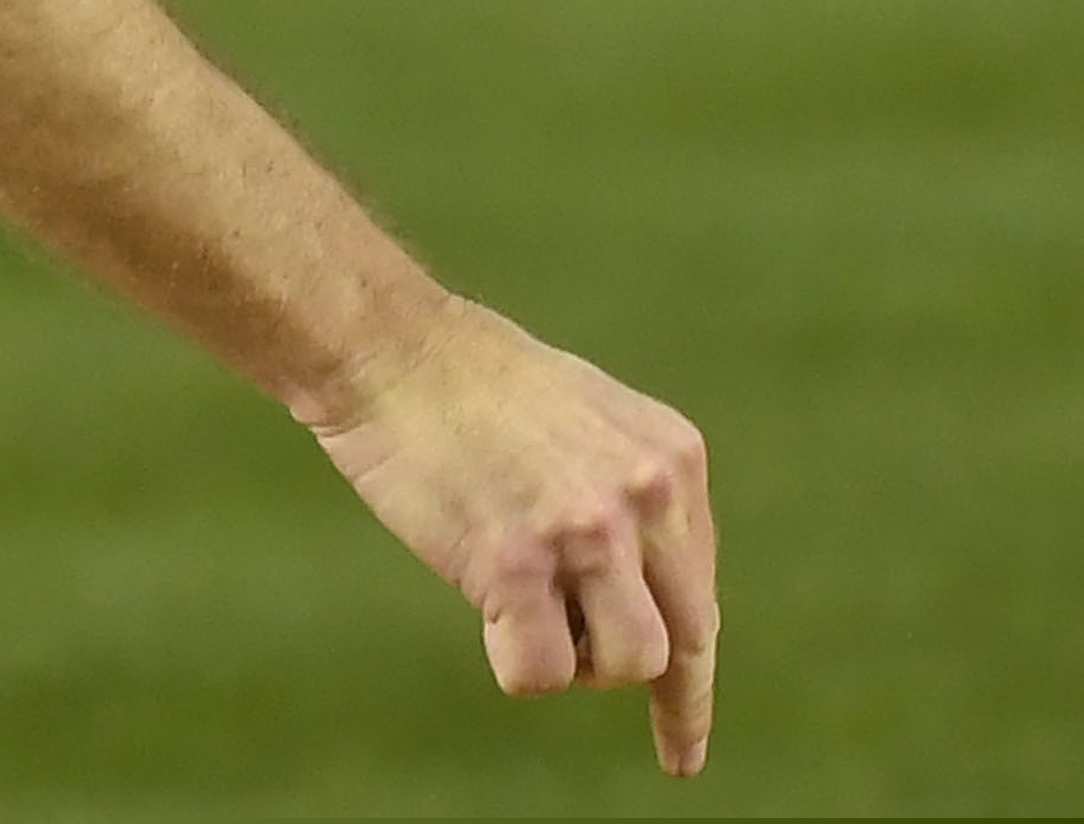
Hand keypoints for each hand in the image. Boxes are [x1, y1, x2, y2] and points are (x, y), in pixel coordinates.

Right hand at [312, 296, 718, 775]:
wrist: (383, 345)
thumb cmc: (464, 379)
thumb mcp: (586, 417)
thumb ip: (629, 490)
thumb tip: (643, 583)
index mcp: (670, 457)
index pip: (701, 589)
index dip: (695, 670)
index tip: (686, 737)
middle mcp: (647, 494)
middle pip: (684, 638)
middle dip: (663, 694)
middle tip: (652, 735)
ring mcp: (587, 530)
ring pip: (629, 663)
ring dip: (575, 661)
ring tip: (522, 615)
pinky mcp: (518, 563)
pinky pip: (543, 672)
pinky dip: (513, 664)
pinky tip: (485, 616)